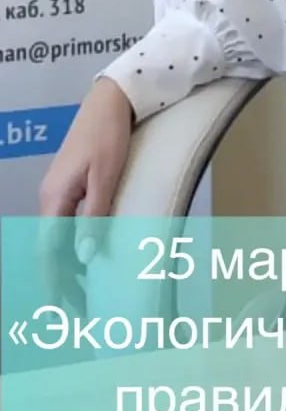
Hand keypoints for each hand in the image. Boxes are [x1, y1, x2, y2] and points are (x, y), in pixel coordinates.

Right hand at [37, 77, 133, 311]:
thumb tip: (87, 257)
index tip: (60, 308)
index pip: (49, 251)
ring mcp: (59, 190)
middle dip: (61, 280)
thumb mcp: (105, 177)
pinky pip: (66, 223)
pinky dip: (73, 244)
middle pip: (51, 248)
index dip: (54, 281)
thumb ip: (96, 216)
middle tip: (77, 309)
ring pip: (57, 238)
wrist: (111, 100)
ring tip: (83, 291)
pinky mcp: (71, 184)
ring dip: (68, 264)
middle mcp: (50, 198)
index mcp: (54, 199)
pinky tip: (87, 255)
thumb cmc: (109, 136)